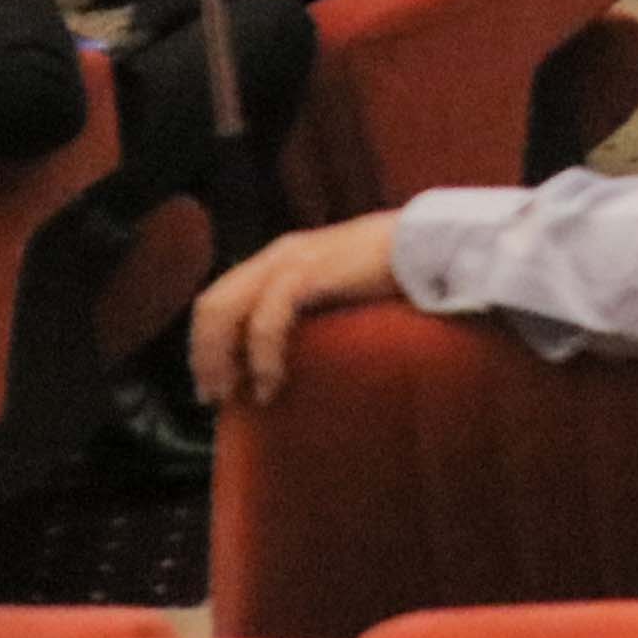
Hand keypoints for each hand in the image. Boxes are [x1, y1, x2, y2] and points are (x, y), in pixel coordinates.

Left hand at [190, 210, 412, 409]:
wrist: (432, 241)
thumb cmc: (399, 267)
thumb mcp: (343, 283)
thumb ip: (318, 301)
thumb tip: (301, 343)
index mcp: (283, 256)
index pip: (222, 297)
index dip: (208, 341)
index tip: (216, 381)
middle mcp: (277, 255)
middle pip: (212, 305)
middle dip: (204, 355)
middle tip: (215, 396)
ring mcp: (290, 261)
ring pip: (226, 311)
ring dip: (221, 359)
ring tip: (233, 395)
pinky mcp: (308, 274)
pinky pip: (267, 321)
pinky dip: (261, 357)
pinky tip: (269, 384)